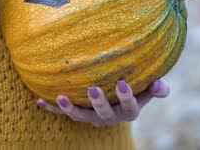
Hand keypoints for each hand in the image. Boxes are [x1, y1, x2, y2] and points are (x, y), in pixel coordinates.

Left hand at [36, 79, 169, 126]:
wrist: (118, 102)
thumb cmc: (137, 89)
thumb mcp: (147, 89)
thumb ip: (156, 88)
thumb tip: (161, 85)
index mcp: (129, 111)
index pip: (130, 106)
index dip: (126, 97)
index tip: (121, 83)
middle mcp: (109, 117)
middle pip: (103, 114)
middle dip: (98, 102)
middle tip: (92, 88)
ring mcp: (92, 117)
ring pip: (80, 117)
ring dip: (69, 109)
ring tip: (59, 97)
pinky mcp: (78, 113)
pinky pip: (62, 113)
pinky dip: (50, 108)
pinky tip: (38, 100)